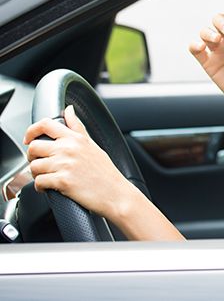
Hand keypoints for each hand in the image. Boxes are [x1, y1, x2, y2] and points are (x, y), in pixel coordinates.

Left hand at [24, 105, 135, 220]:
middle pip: (34, 147)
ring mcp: (65, 164)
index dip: (31, 131)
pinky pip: (38, 182)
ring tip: (47, 177)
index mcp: (76, 138)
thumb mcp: (92, 144)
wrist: (115, 194)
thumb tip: (69, 110)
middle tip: (41, 163)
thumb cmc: (105, 172)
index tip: (28, 139)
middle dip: (33, 157)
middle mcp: (69, 149)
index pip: (45, 124)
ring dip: (37, 174)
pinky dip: (40, 187)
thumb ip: (77, 127)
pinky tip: (49, 187)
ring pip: (33, 167)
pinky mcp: (62, 181)